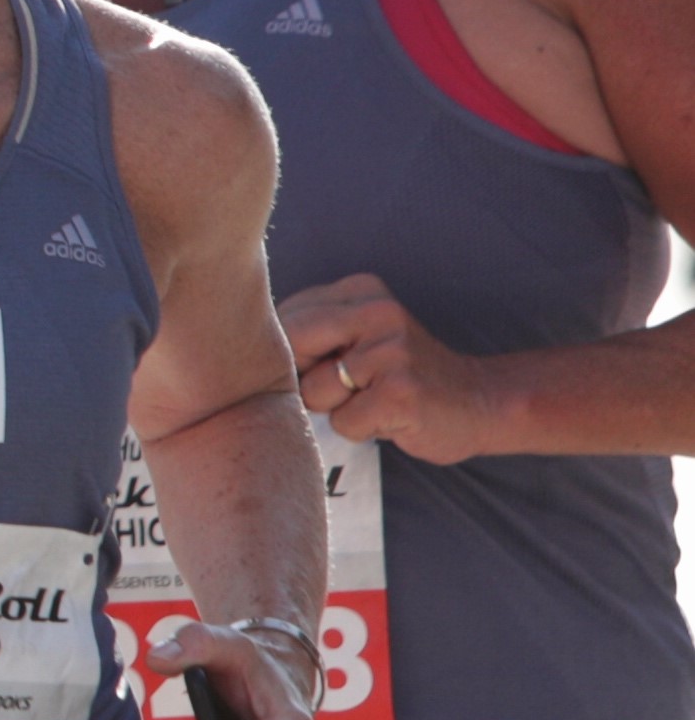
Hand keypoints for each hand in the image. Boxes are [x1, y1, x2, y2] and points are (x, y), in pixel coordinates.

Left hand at [280, 274, 498, 460]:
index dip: (288, 357)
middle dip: (305, 380)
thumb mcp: (356, 336)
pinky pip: (344, 422)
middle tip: (349, 386)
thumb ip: (309, 332)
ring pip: (313, 393)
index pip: (283, 320)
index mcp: (360, 289)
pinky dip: (361, 429)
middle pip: (291, 351)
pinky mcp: (400, 392)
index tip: (322, 367)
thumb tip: (240, 354)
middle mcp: (378, 312)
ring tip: (375, 399)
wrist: (480, 401)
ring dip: (337, 409)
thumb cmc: (398, 376)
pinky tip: (391, 416)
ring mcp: (392, 351)